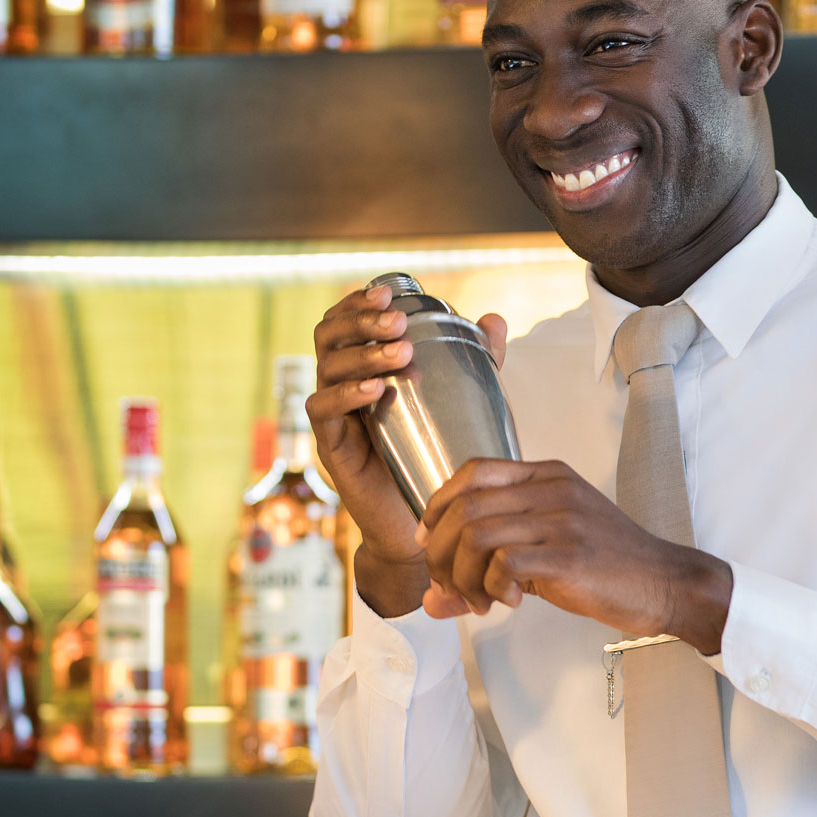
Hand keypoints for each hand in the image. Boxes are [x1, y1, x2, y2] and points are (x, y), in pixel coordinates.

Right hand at [310, 284, 507, 617]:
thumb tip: (494, 320)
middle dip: (359, 321)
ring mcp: (334, 417)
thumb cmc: (436, 456)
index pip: (346, 322)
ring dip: (361, 354)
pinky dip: (346, 396)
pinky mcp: (332, 448)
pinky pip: (322, 412)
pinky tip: (376, 390)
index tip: (388, 294)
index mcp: (363, 368)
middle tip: (395, 321)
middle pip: (329, 337)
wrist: (419, 522)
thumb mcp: (461, 403)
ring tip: (400, 353)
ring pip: (326, 369)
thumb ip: (477, 362)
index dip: (358, 303)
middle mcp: (341, 386)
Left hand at [416, 458, 733, 654]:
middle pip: (464, 507)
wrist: (665, 582)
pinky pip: (505, 563)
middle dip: (441, 555)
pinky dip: (494, 588)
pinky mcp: (570, 554)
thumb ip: (489, 565)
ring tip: (480, 601)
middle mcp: (552, 489)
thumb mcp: (547, 550)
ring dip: (463, 578)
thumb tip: (433, 601)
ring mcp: (563, 519)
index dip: (437, 506)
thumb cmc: (608, 565)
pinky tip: (511, 602)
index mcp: (547, 476)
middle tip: (450, 588)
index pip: (472, 472)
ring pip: (477, 536)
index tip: (429, 542)